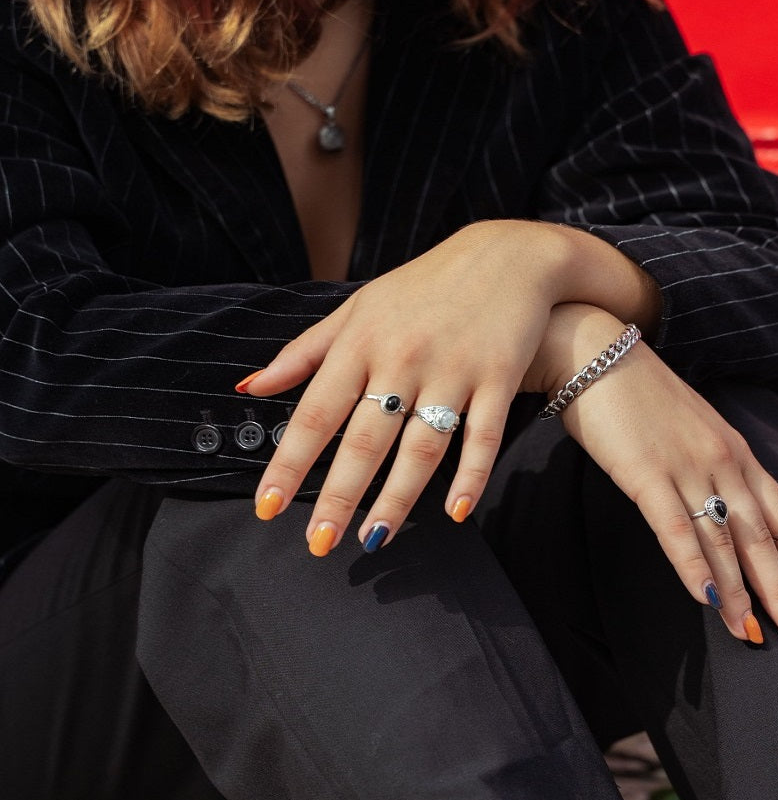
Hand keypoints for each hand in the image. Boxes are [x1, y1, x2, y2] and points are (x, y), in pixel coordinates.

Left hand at [243, 221, 572, 554]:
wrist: (505, 256)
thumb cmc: (422, 285)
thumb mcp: (357, 306)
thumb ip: (306, 351)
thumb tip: (250, 387)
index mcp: (361, 341)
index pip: (316, 411)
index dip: (289, 462)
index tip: (266, 506)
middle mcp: (402, 357)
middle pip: (366, 438)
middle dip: (337, 495)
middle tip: (318, 543)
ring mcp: (453, 369)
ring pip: (421, 446)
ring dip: (396, 497)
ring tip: (372, 539)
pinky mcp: (498, 376)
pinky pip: (483, 435)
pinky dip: (470, 475)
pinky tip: (455, 512)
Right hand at [527, 303, 777, 641]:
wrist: (592, 351)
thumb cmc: (634, 390)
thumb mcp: (688, 424)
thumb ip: (706, 461)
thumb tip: (715, 503)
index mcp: (733, 447)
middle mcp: (720, 459)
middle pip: (761, 535)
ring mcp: (686, 466)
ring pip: (724, 540)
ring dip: (740, 592)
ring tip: (752, 634)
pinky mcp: (646, 473)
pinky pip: (675, 529)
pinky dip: (694, 567)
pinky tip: (706, 599)